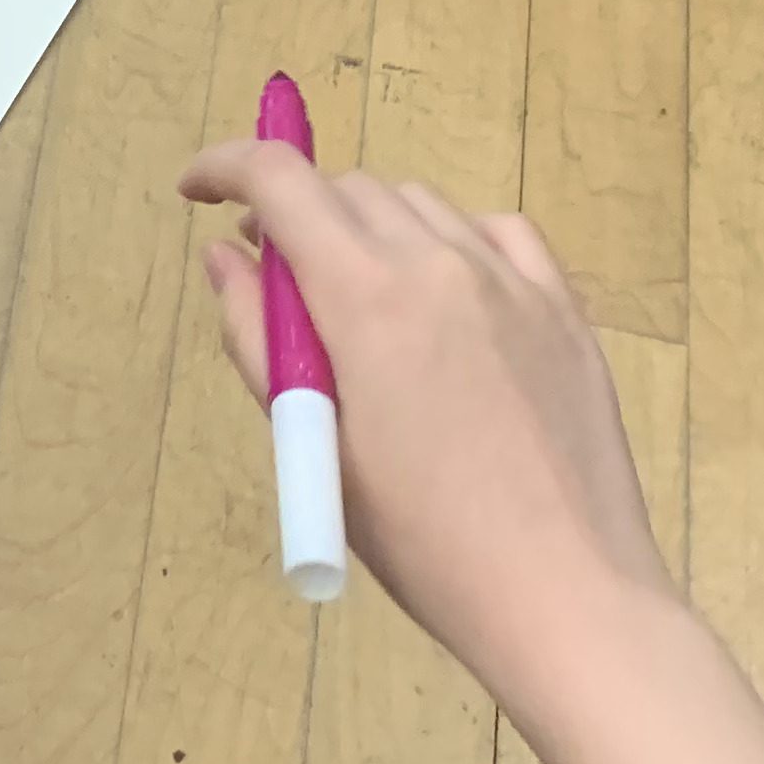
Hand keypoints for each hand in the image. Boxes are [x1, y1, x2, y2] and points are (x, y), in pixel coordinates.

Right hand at [179, 140, 668, 674]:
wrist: (567, 596)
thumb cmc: (424, 540)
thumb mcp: (317, 446)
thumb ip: (259, 338)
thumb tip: (227, 257)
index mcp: (367, 297)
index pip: (279, 180)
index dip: (224, 167)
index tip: (196, 193)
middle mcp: (440, 263)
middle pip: (346, 190)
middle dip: (294, 214)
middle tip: (276, 277)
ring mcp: (512, 280)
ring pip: (419, 204)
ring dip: (368, 228)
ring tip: (360, 299)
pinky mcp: (564, 309)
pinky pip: (496, 233)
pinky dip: (451, 241)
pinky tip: (445, 293)